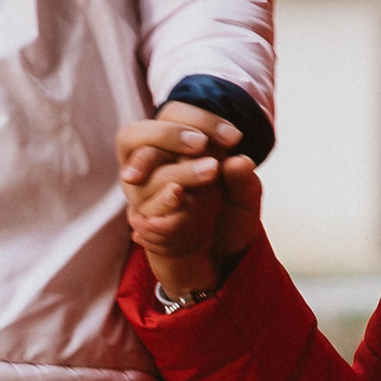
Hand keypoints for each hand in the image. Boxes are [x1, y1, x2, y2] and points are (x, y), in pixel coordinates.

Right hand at [118, 102, 259, 296]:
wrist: (218, 266)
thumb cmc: (226, 223)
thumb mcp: (246, 201)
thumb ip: (243, 182)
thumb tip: (240, 162)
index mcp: (176, 150)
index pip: (173, 114)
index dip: (201, 119)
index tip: (234, 137)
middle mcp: (152, 169)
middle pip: (135, 136)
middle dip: (168, 135)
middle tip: (202, 144)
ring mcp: (142, 197)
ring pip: (142, 175)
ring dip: (177, 170)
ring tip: (209, 171)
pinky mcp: (142, 225)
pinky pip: (143, 211)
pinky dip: (163, 205)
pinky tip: (181, 198)